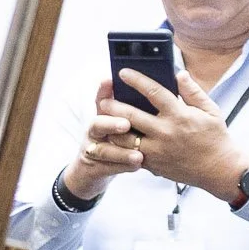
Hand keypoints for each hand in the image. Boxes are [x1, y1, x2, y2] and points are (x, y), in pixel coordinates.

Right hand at [59, 78, 145, 200]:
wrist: (93, 169)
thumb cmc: (117, 139)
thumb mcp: (119, 119)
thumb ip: (133, 105)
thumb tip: (157, 85)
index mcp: (102, 116)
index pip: (100, 99)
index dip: (103, 90)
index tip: (109, 81)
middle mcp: (94, 130)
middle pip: (97, 123)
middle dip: (111, 123)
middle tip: (126, 124)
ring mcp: (91, 149)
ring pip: (102, 150)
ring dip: (120, 152)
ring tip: (139, 156)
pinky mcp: (93, 167)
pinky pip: (107, 167)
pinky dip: (122, 166)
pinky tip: (138, 165)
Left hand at [107, 69, 248, 201]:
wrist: (219, 170)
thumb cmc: (215, 137)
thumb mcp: (210, 110)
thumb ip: (193, 91)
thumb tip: (179, 74)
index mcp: (179, 115)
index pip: (153, 92)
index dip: (136, 80)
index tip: (123, 72)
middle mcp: (165, 132)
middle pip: (130, 116)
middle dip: (113, 105)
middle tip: (103, 99)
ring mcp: (156, 150)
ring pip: (124, 138)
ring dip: (111, 127)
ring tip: (104, 119)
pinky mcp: (152, 164)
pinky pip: (129, 154)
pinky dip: (119, 146)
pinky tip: (113, 137)